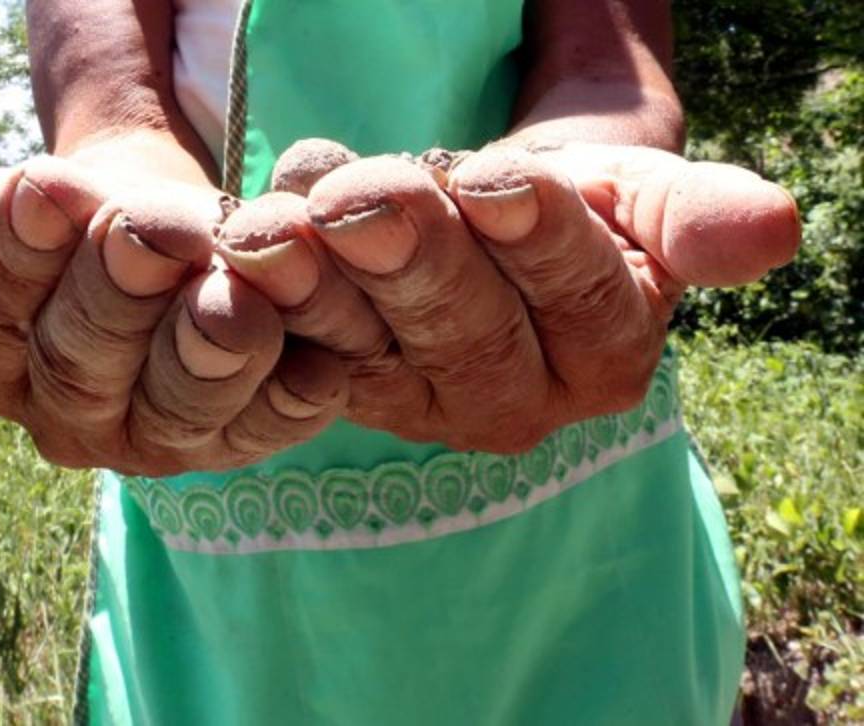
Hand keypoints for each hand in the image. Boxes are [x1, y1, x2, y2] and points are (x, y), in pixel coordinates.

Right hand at [0, 143, 347, 475]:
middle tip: (144, 225)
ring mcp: (171, 435)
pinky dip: (296, 380)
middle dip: (113, 290)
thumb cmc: (75, 230)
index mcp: (1, 368)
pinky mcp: (256, 430)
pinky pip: (278, 415)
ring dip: (205, 344)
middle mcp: (78, 419)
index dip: (17, 255)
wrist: (177, 240)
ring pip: (180, 403)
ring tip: (228, 286)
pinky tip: (311, 341)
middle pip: (85, 364)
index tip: (43, 186)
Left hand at [218, 139, 799, 452]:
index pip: (578, 297)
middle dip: (411, 259)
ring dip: (315, 284)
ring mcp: (421, 402)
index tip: (494, 181)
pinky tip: (237, 255)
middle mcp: (514, 398)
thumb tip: (777, 230)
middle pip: (464, 329)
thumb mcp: (636, 194)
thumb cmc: (573, 203)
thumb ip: (691, 215)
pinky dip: (266, 302)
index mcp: (605, 351)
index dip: (537, 240)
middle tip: (359, 201)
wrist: (491, 222)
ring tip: (272, 228)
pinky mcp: (346, 390)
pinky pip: (302, 350)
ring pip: (369, 343)